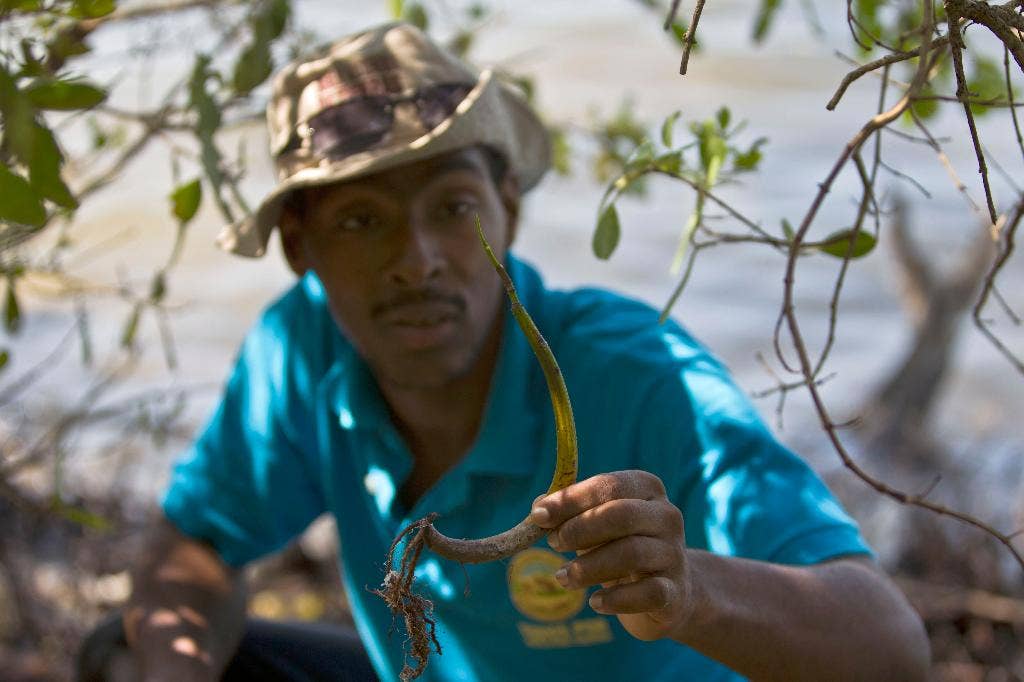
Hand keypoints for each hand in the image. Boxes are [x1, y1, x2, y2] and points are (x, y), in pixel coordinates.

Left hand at [529, 470, 698, 640]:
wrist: (666, 591)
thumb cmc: (620, 547)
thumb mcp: (595, 524)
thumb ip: (568, 513)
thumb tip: (538, 509)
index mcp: (647, 489)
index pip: (608, 486)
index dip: (571, 499)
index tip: (538, 516)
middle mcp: (667, 516)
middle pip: (621, 515)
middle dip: (579, 529)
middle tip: (553, 544)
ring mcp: (674, 554)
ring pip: (631, 553)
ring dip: (588, 567)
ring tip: (563, 577)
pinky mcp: (675, 591)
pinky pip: (647, 593)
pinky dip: (616, 599)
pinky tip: (595, 602)